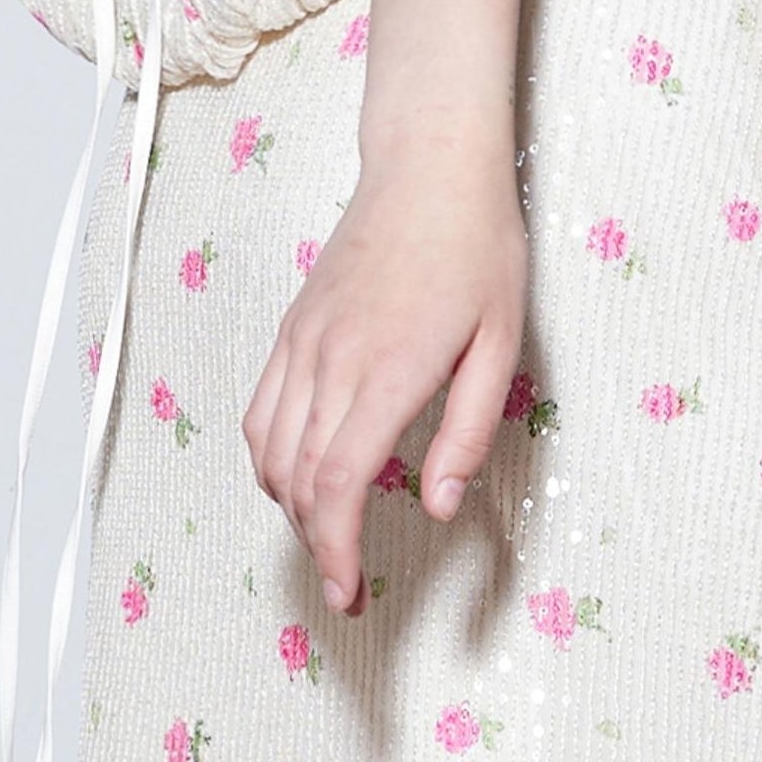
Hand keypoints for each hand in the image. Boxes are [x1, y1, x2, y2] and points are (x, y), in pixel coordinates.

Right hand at [241, 127, 527, 614]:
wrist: (429, 167)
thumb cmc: (476, 249)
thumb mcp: (501, 344)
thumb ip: (466, 432)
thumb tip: (436, 505)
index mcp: (385, 371)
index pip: (337, 485)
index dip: (336, 552)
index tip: (348, 594)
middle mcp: (331, 360)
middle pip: (298, 479)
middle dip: (316, 546)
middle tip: (346, 586)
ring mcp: (304, 340)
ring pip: (268, 449)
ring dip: (290, 507)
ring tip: (329, 536)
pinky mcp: (294, 325)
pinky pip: (260, 408)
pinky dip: (269, 457)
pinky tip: (298, 474)